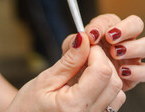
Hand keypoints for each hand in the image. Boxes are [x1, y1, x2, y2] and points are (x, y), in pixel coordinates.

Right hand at [5, 32, 124, 111]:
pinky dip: (105, 88)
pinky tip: (87, 84)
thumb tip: (84, 39)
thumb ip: (69, 61)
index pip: (102, 71)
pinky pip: (112, 102)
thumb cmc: (27, 108)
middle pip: (114, 81)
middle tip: (83, 56)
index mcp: (74, 108)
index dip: (96, 53)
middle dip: (102, 62)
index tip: (85, 45)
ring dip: (105, 76)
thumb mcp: (45, 81)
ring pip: (117, 92)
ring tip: (83, 72)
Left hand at [63, 14, 144, 91]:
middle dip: (126, 29)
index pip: (111, 19)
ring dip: (134, 48)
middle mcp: (123, 40)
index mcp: (107, 30)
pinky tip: (122, 72)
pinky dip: (137, 71)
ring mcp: (132, 56)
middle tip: (111, 40)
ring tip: (116, 54)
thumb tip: (82, 36)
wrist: (78, 87)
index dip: (103, 25)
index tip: (93, 34)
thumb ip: (74, 42)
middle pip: (137, 23)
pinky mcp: (136, 74)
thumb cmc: (76, 64)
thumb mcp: (70, 51)